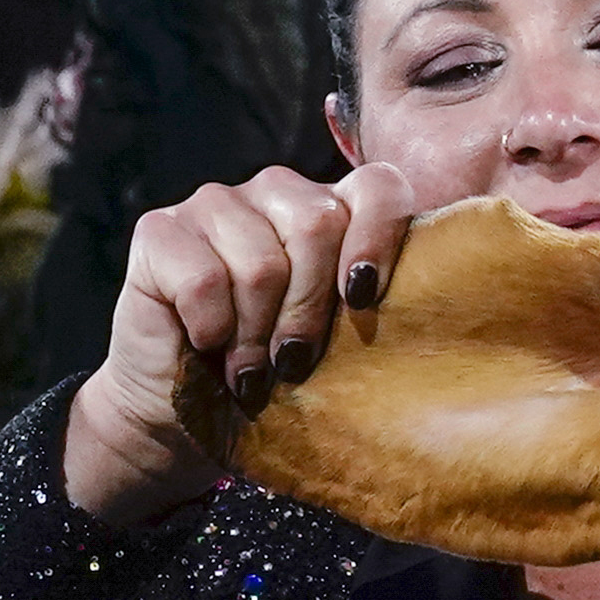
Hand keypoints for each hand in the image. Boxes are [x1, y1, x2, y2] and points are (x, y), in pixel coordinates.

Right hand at [62, 163, 417, 527]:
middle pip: (320, 225)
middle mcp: (277, 192)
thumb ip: (373, 307)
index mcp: (333, 210)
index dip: (380, 237)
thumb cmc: (273, 376)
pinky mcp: (159, 229)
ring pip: (263, 263)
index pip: (379, 187)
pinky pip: (205, 278)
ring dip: (257, 334)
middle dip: (311, 311)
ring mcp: (216, 204)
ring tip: (251, 370)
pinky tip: (207, 344)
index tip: (365, 299)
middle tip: (294, 362)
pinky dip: (212, 327)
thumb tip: (440, 310)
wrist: (182, 412)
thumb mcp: (337, 343)